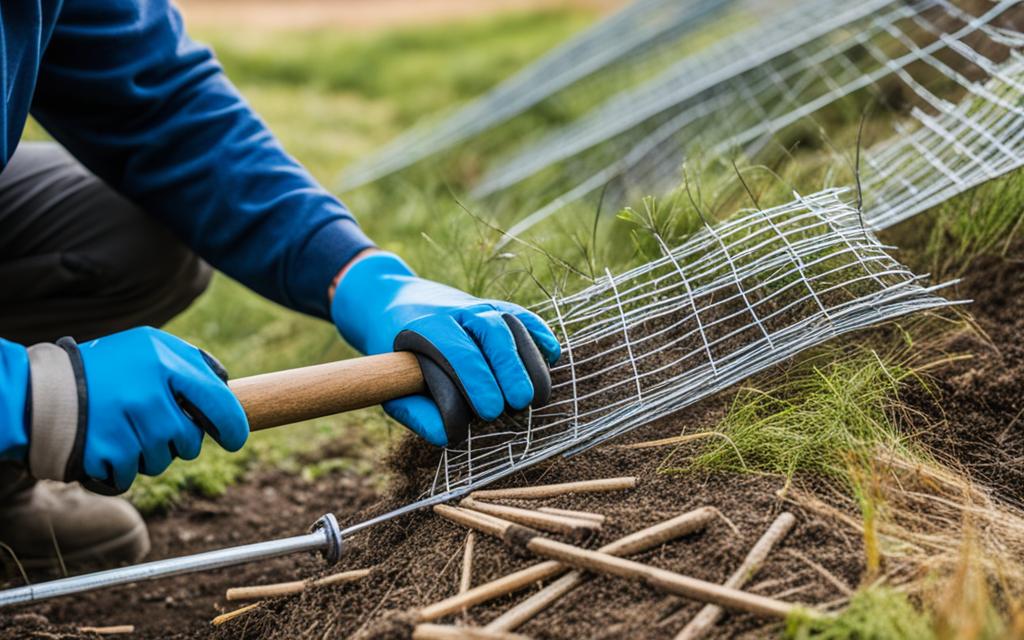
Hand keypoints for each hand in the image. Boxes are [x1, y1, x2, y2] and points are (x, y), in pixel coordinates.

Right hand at [24, 327, 247, 492]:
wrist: (42, 389)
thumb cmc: (108, 366)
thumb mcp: (150, 345)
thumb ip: (191, 362)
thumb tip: (227, 386)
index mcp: (165, 364)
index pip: (219, 402)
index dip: (233, 426)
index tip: (235, 439)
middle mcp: (148, 396)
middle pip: (190, 441)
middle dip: (180, 440)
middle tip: (156, 424)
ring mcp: (126, 426)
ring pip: (162, 462)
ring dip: (151, 454)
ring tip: (127, 429)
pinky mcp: (105, 453)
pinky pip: (132, 475)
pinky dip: (123, 467)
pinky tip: (108, 444)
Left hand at [331, 251, 560, 445]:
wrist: (391, 303)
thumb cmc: (395, 356)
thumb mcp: (391, 385)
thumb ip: (416, 411)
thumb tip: (450, 437)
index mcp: (424, 328)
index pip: (457, 353)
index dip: (476, 383)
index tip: (490, 413)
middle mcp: (455, 311)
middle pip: (491, 334)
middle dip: (508, 371)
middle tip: (519, 405)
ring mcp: (478, 306)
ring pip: (510, 323)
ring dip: (528, 360)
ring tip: (537, 396)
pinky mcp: (496, 307)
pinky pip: (523, 317)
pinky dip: (540, 334)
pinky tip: (552, 356)